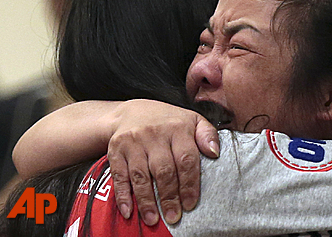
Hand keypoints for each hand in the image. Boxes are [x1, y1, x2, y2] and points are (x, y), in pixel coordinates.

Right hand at [105, 99, 219, 225]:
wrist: (132, 111)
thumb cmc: (169, 122)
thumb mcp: (193, 120)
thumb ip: (207, 134)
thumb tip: (215, 153)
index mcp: (177, 128)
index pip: (186, 159)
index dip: (189, 184)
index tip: (191, 204)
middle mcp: (154, 134)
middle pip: (163, 170)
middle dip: (169, 196)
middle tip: (174, 217)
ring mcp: (133, 141)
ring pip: (141, 175)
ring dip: (147, 200)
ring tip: (153, 219)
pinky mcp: (116, 149)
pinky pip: (119, 175)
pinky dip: (122, 195)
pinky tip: (128, 211)